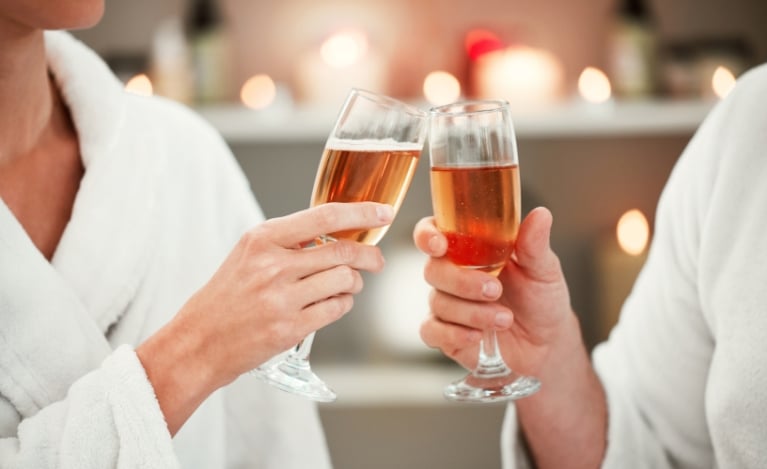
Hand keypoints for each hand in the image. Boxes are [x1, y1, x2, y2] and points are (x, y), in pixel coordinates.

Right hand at [138, 202, 392, 433]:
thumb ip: (288, 241)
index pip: (324, 216)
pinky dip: (343, 304)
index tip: (383, 212)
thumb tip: (337, 231)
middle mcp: (272, 265)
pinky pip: (336, 309)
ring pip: (344, 280)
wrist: (198, 341)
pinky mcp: (289, 328)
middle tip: (376, 260)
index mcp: (262, 239)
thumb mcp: (248, 255)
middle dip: (369, 255)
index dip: (361, 212)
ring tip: (347, 285)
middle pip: (342, 251)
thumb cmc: (226, 297)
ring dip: (354, 283)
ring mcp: (281, 298)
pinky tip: (333, 304)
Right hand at [414, 207, 576, 375]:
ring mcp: (446, 304)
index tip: (440, 245)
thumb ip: (534, 244)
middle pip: (433, 269)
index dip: (427, 236)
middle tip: (495, 290)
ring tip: (505, 319)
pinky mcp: (445, 334)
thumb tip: (541, 215)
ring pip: (438, 302)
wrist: (546, 343)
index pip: (434, 232)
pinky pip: (432, 331)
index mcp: (469, 248)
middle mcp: (452, 273)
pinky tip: (478, 336)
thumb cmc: (541, 299)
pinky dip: (454, 334)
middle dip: (462, 281)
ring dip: (472, 312)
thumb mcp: (543, 270)